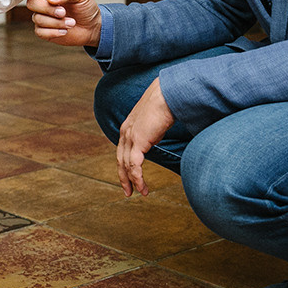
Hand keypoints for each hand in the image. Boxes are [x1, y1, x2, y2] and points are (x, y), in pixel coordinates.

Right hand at [27, 0, 101, 46]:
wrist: (93, 27)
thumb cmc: (86, 8)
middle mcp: (44, 3)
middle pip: (32, 3)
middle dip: (47, 9)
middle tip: (63, 12)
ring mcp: (44, 17)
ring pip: (37, 19)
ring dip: (56, 22)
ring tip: (71, 23)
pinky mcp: (45, 31)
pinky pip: (40, 32)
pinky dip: (53, 32)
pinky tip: (65, 31)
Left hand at [116, 77, 174, 196]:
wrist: (167, 94)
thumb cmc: (165, 103)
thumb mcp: (154, 120)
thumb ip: (151, 130)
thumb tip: (155, 135)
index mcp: (127, 127)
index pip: (122, 151)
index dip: (124, 166)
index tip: (129, 178)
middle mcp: (125, 132)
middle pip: (120, 161)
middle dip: (124, 178)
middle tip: (129, 192)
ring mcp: (130, 137)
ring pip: (127, 165)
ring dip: (133, 182)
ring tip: (141, 193)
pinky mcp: (138, 141)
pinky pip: (134, 165)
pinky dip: (137, 178)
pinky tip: (142, 187)